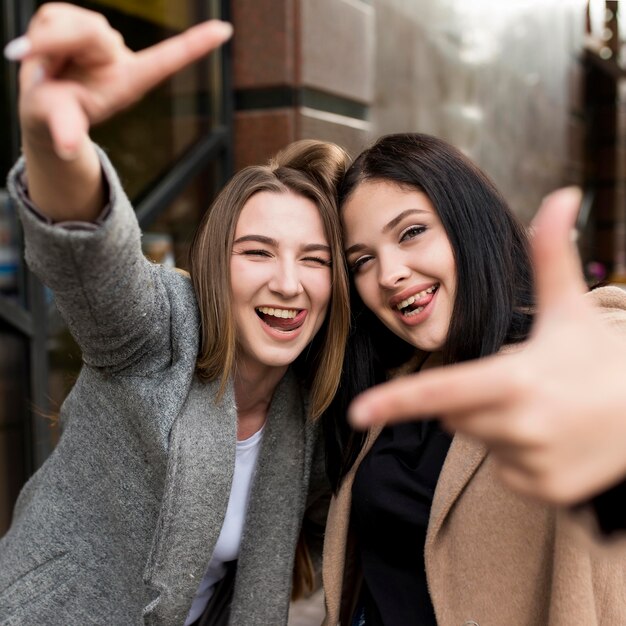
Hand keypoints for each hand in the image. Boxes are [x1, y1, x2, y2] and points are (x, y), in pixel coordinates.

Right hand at [5, 2, 231, 158]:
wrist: (43, 103)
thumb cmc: (59, 115)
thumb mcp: (61, 124)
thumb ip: (66, 131)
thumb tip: (65, 148)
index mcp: (129, 79)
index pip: (165, 59)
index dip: (194, 45)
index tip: (224, 31)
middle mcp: (117, 53)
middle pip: (92, 31)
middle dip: (56, 41)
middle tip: (29, 57)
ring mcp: (97, 35)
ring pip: (65, 20)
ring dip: (44, 42)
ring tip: (44, 69)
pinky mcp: (74, 20)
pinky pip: (50, 16)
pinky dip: (36, 36)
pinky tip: (34, 54)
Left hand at [349, 188, 625, 504]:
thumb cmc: (599, 357)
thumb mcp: (571, 309)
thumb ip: (552, 255)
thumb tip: (562, 195)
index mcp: (516, 381)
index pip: (441, 393)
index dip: (396, 402)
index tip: (355, 412)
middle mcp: (520, 428)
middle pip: (452, 414)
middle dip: (470, 397)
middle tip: (518, 383)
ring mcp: (534, 465)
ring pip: (477, 440)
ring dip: (494, 424)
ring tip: (541, 408)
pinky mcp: (545, 492)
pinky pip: (502, 468)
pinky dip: (516, 453)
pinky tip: (552, 437)